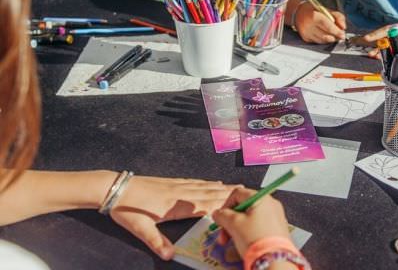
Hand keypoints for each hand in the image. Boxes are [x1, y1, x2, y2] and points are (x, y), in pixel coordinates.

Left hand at [110, 176, 237, 259]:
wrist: (116, 188)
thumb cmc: (128, 209)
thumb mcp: (141, 229)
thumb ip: (157, 242)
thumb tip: (171, 256)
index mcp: (175, 205)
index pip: (203, 205)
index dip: (221, 203)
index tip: (237, 200)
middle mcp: (178, 193)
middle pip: (206, 193)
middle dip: (225, 193)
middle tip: (242, 190)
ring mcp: (174, 186)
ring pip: (200, 186)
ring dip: (216, 187)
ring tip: (230, 186)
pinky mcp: (168, 182)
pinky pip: (191, 182)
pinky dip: (203, 182)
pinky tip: (207, 182)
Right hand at [212, 187, 291, 257]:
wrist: (274, 261)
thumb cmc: (255, 239)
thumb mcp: (233, 224)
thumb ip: (222, 215)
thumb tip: (217, 214)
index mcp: (261, 198)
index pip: (237, 194)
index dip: (225, 206)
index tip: (220, 218)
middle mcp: (271, 204)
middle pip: (244, 207)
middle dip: (231, 221)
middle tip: (224, 234)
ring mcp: (276, 216)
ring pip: (251, 217)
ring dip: (238, 228)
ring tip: (233, 241)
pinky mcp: (279, 230)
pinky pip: (260, 226)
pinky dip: (250, 232)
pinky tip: (246, 244)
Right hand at [295, 1, 345, 43]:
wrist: (298, 13)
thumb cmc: (314, 11)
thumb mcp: (327, 10)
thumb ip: (338, 17)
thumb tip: (344, 28)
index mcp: (314, 17)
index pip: (328, 27)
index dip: (337, 32)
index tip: (343, 34)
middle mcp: (309, 26)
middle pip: (326, 36)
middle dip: (335, 37)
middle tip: (340, 35)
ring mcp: (306, 33)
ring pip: (323, 41)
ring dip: (330, 39)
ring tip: (333, 34)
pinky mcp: (306, 38)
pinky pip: (318, 42)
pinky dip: (324, 39)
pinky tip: (325, 34)